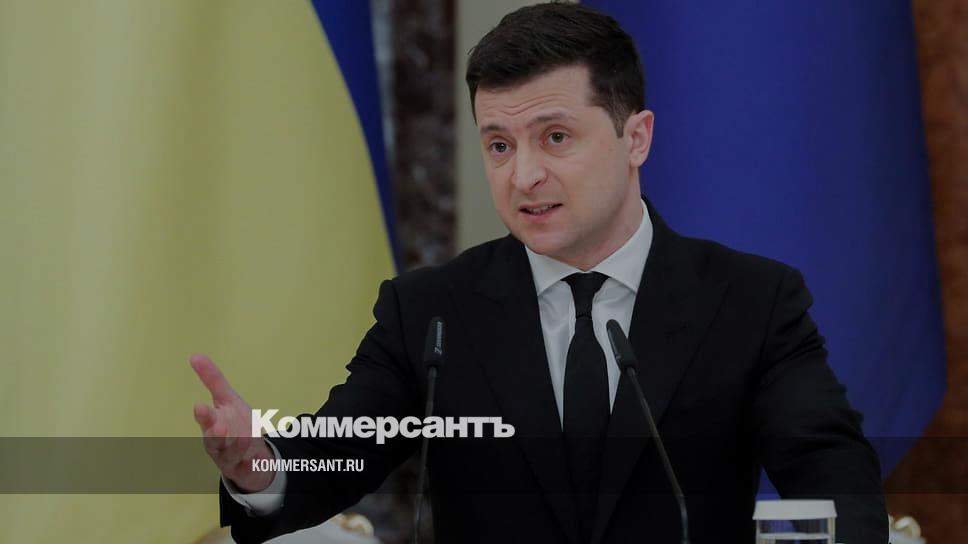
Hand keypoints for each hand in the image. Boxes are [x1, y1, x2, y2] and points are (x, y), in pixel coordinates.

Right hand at [191, 353, 274, 491]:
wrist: (249, 455)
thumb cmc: (234, 424)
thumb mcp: (228, 399)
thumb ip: (213, 379)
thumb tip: (195, 355)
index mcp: (213, 423)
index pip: (206, 418)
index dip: (204, 415)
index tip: (199, 406)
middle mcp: (218, 443)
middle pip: (213, 440)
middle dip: (215, 434)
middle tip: (219, 426)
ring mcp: (230, 457)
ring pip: (231, 454)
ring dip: (236, 446)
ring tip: (246, 437)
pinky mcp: (244, 469)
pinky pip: (248, 466)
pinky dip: (252, 461)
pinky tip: (257, 453)